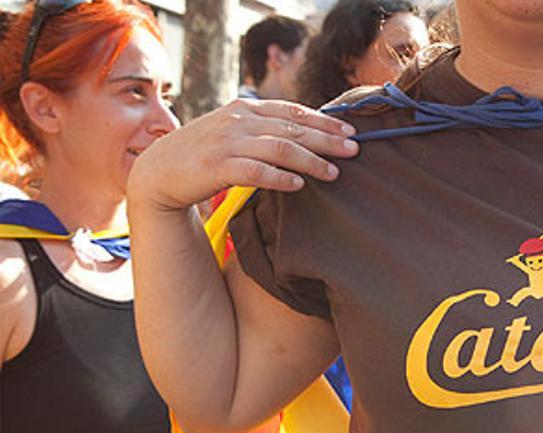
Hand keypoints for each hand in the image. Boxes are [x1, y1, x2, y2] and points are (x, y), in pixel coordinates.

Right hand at [127, 99, 359, 211]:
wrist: (159, 171)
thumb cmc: (204, 153)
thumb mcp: (234, 131)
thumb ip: (264, 129)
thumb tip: (307, 133)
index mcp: (244, 108)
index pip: (292, 111)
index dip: (324, 120)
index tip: (350, 131)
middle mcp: (237, 121)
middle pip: (293, 129)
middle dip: (327, 139)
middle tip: (354, 150)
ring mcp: (227, 142)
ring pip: (279, 149)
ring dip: (311, 160)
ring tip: (333, 172)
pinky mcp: (217, 166)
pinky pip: (255, 171)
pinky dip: (280, 178)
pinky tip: (298, 184)